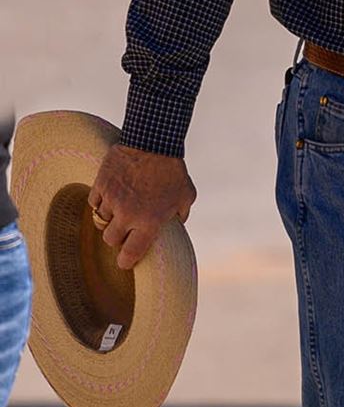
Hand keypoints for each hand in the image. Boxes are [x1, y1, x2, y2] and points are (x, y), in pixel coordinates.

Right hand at [88, 144, 196, 269]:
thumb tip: (176, 224)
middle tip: (123, 232)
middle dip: (116, 238)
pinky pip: (94, 202)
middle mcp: (127, 214)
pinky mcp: (100, 185)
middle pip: (110, 239)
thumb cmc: (173, 171)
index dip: (126, 261)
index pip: (131, 252)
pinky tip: (111, 195)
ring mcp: (112, 200)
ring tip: (121, 207)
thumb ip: (181, 214)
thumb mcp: (186, 195)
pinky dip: (100, 201)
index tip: (125, 263)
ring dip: (110, 217)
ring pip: (101, 220)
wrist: (153, 143)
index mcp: (149, 221)